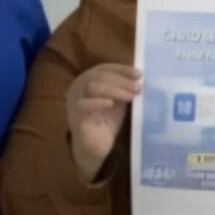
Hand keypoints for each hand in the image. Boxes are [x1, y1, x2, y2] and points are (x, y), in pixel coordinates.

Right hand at [65, 64, 141, 182]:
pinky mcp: (75, 116)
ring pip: (92, 87)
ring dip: (114, 90)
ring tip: (130, 97)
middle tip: (138, 88)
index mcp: (88, 80)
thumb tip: (140, 78)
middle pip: (98, 76)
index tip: (139, 74)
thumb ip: (124, 88)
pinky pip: (82, 105)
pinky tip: (111, 103)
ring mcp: (75, 101)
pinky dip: (97, 102)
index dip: (122, 69)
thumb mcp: (118, 100)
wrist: (96, 146)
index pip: (104, 68)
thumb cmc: (107, 121)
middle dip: (121, 80)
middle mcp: (78, 87)